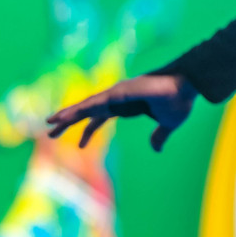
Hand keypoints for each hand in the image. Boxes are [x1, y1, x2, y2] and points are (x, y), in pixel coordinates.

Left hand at [46, 73, 196, 151]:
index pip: (99, 119)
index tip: (80, 146)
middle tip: (49, 133)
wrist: (187, 87)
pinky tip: (64, 116)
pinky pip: (92, 103)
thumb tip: (156, 149)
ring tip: (49, 123)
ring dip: (66, 115)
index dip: (87, 132)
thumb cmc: (179, 100)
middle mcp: (116, 99)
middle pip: (85, 112)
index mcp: (125, 106)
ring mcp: (115, 95)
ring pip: (84, 107)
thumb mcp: (167, 124)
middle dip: (68, 122)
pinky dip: (77, 109)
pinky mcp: (116, 93)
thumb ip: (159, 136)